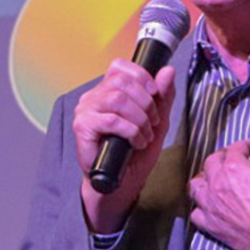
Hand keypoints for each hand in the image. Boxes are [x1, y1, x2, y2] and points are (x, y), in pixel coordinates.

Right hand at [72, 61, 176, 232]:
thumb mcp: (156, 122)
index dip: (141, 76)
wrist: (119, 183)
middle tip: (152, 122)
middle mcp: (93, 97)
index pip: (119, 67)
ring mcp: (85, 111)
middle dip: (146, 102)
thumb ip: (162, 97)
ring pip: (117, 99)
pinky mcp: (82, 127)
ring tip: (145, 135)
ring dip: (139, 119)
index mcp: (108, 91)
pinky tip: (135, 142)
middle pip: (121, 82)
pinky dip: (130, 131)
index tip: (154, 93)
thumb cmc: (133, 154)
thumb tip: (167, 71)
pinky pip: (111, 120)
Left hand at [187, 137, 249, 249]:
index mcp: (235, 168)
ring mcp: (212, 206)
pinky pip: (196, 215)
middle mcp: (218, 185)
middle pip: (211, 163)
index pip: (235, 149)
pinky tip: (209, 207)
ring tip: (214, 180)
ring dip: (204, 181)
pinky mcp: (212, 226)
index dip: (245, 145)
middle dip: (222, 158)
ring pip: (196, 187)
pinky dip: (201, 209)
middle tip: (233, 160)